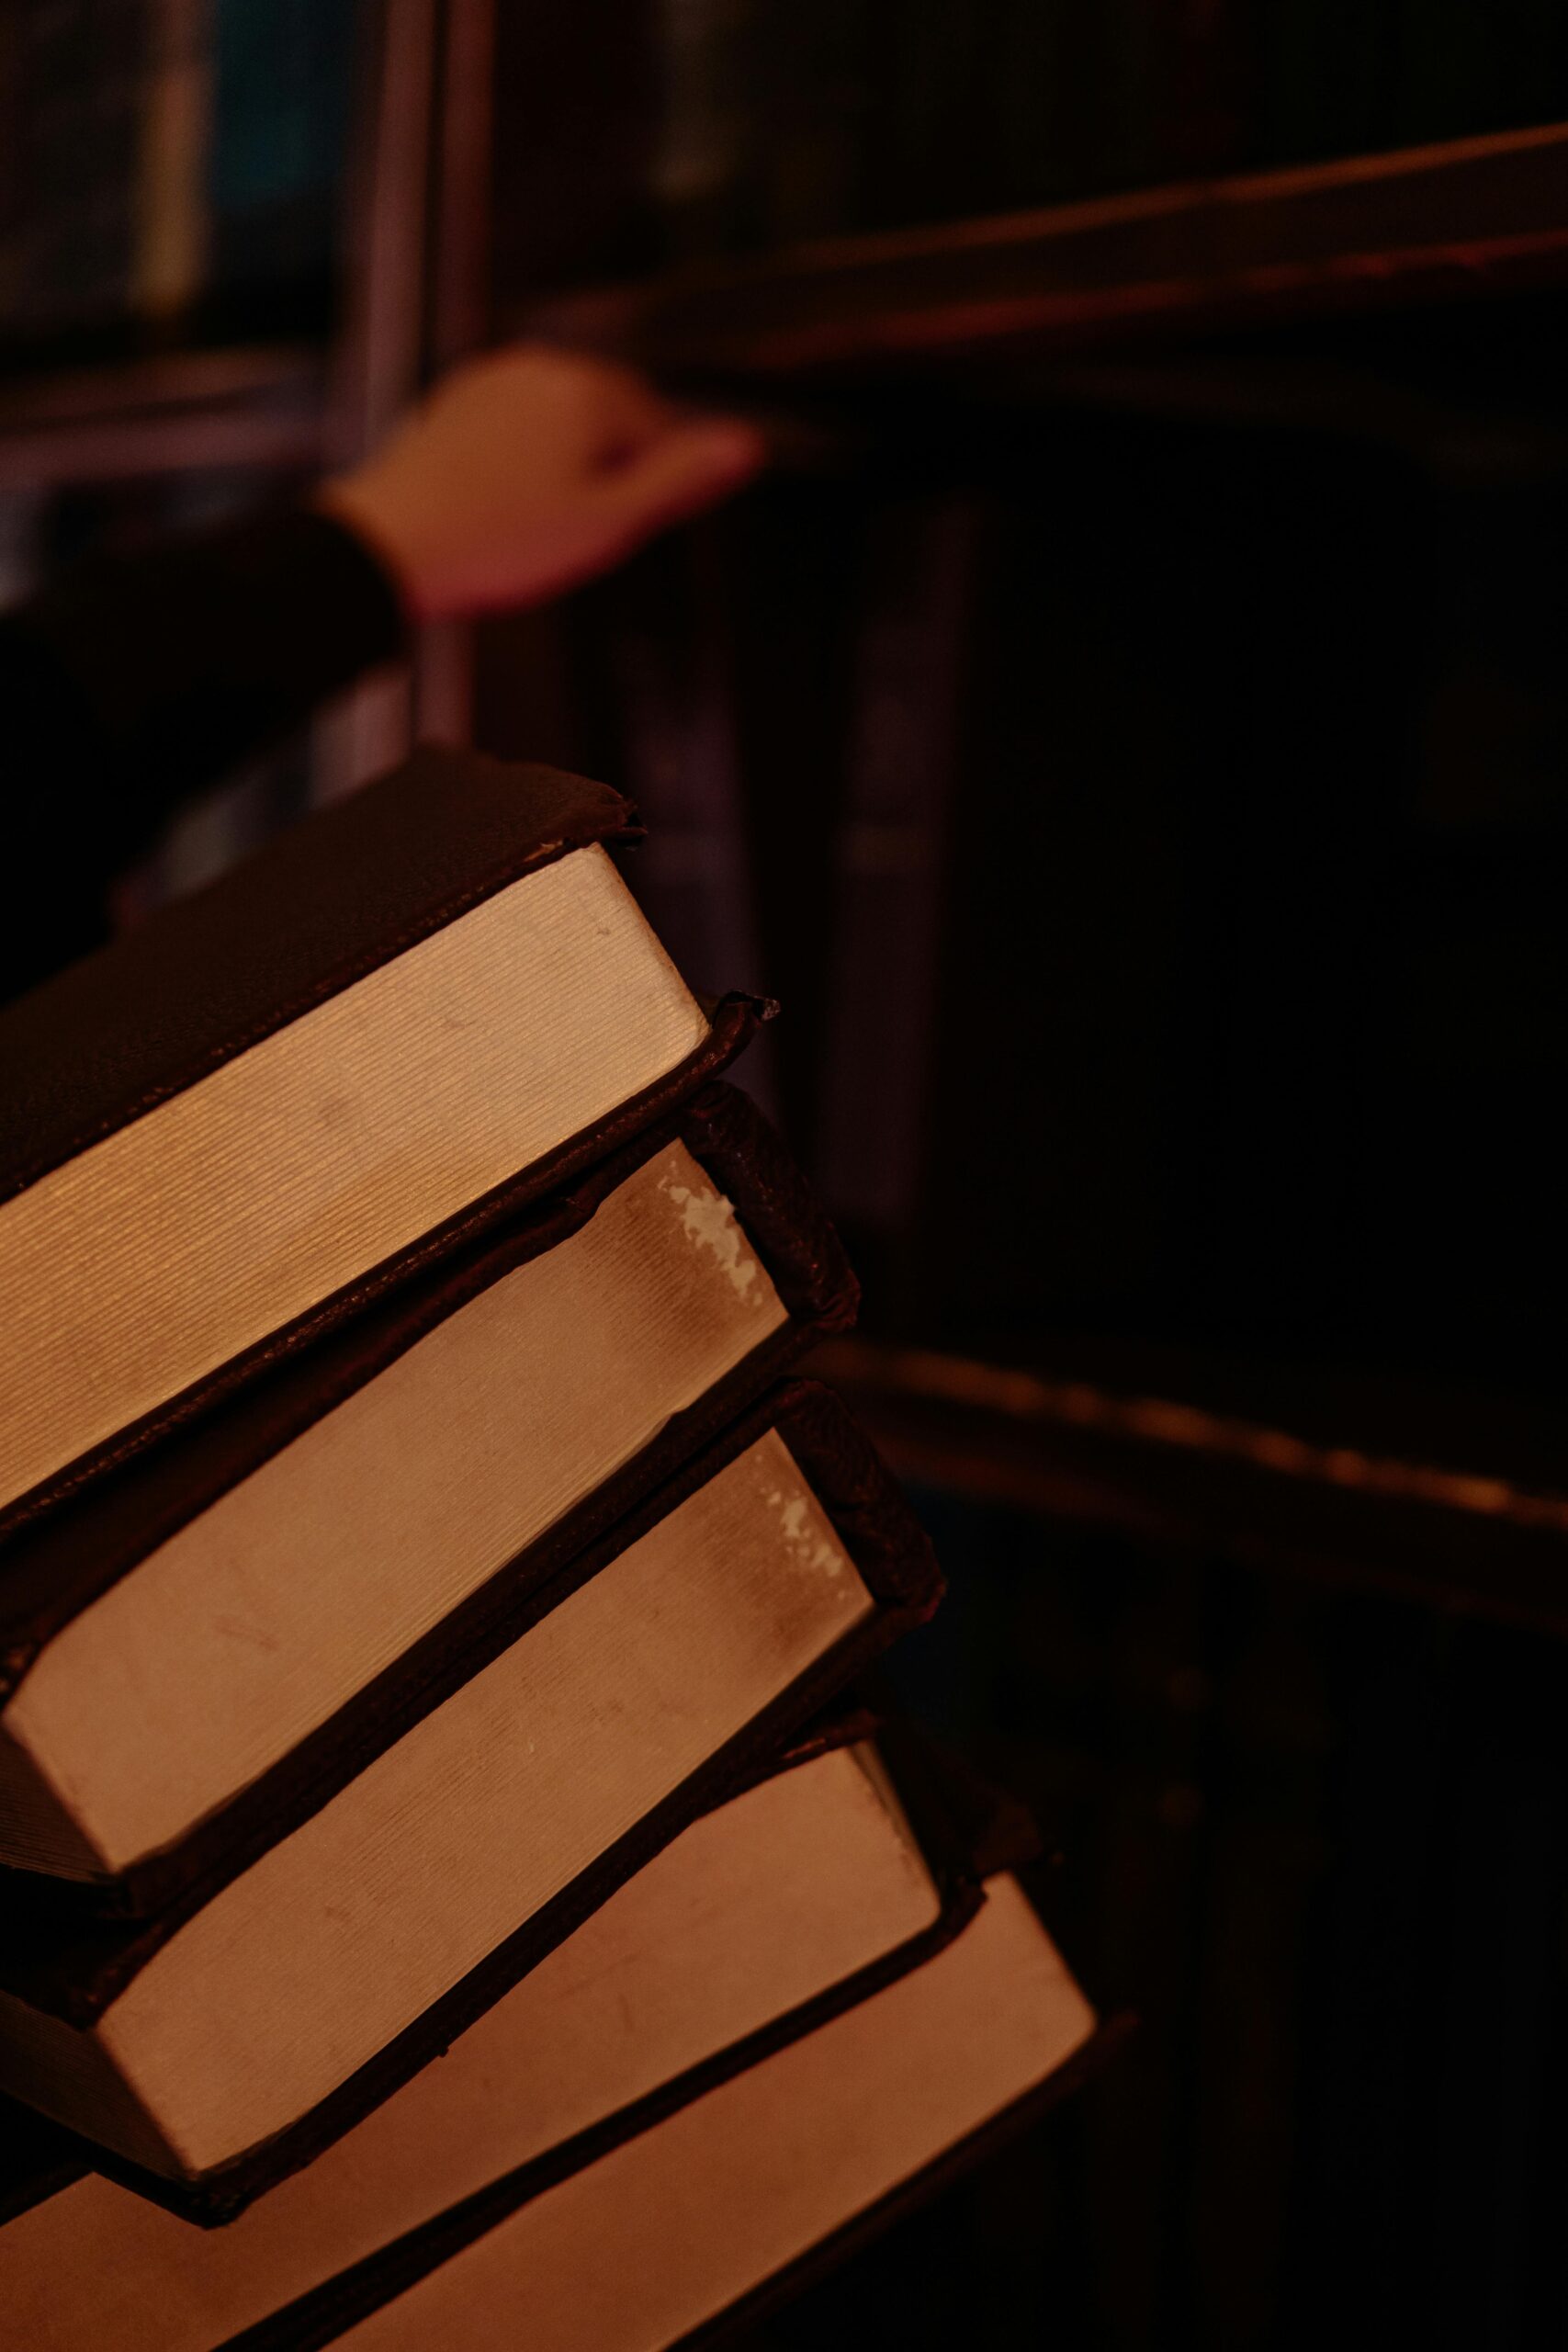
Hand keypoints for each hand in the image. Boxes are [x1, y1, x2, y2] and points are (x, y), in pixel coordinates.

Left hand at [315, 345, 765, 621]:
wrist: (394, 543)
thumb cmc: (501, 539)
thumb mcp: (609, 521)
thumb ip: (679, 479)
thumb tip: (744, 445)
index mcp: (590, 391)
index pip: (658, 427)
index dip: (649, 482)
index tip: (620, 525)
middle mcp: (543, 367)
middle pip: (609, 414)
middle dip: (606, 465)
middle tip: (576, 531)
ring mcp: (493, 378)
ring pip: (559, 418)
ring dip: (563, 461)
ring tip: (533, 521)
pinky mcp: (455, 399)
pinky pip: (512, 423)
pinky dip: (519, 458)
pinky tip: (500, 504)